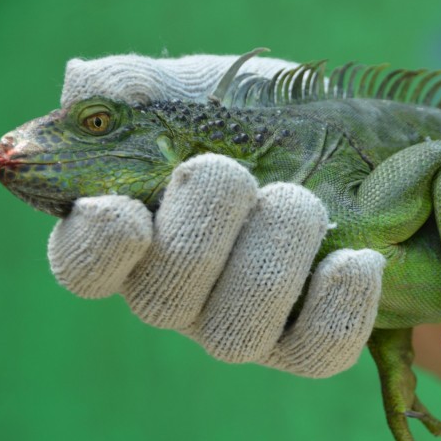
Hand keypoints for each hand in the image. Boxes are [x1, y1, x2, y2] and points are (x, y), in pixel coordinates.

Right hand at [49, 53, 385, 376]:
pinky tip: (357, 260)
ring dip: (270, 262)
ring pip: (236, 335)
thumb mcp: (210, 88)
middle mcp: (182, 291)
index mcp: (139, 231)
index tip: (123, 211)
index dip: (96, 250)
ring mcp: (243, 324)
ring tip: (301, 202)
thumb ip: (146, 86)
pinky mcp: (305, 342)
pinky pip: (315, 354)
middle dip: (199, 233)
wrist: (354, 147)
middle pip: (162, 302)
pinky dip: (338, 309)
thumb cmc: (263, 119)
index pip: (85, 266)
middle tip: (235, 174)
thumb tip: (83, 89)